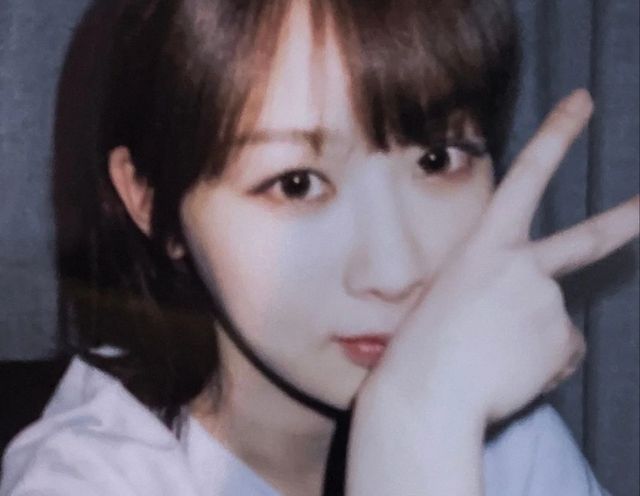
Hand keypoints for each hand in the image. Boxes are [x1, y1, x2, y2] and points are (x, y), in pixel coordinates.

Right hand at [364, 89, 639, 424]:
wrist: (426, 394)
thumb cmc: (420, 347)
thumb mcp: (444, 299)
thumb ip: (492, 291)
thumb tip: (540, 316)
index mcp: (483, 245)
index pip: (525, 177)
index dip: (556, 136)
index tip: (584, 103)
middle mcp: (524, 264)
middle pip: (590, 240)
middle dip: (627, 220)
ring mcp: (548, 301)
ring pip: (556, 323)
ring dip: (533, 341)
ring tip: (492, 360)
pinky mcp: (564, 341)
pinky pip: (559, 354)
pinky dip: (539, 365)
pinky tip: (507, 374)